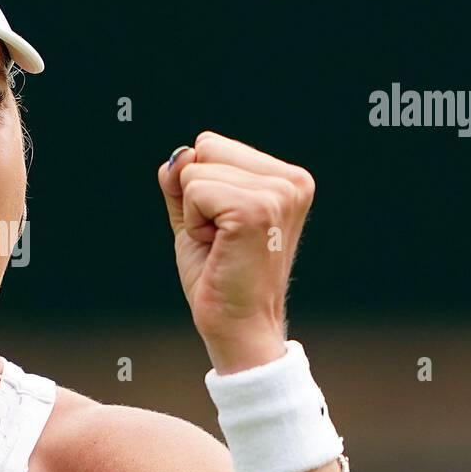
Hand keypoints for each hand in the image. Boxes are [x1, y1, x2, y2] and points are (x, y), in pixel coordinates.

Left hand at [157, 130, 315, 373]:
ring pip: (194, 170)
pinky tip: (218, 248)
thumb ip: (183, 181)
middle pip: (204, 148)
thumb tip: (178, 154)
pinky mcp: (256, 209)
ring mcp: (278, 194)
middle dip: (196, 195)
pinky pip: (194, 190)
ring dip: (194, 214)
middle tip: (220, 238)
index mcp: (287, 178)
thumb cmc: (219, 276)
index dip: (200, 188)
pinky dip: (193, 223)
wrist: (238, 327)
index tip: (222, 228)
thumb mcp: (196, 217)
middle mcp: (291, 180)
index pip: (212, 144)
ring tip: (221, 245)